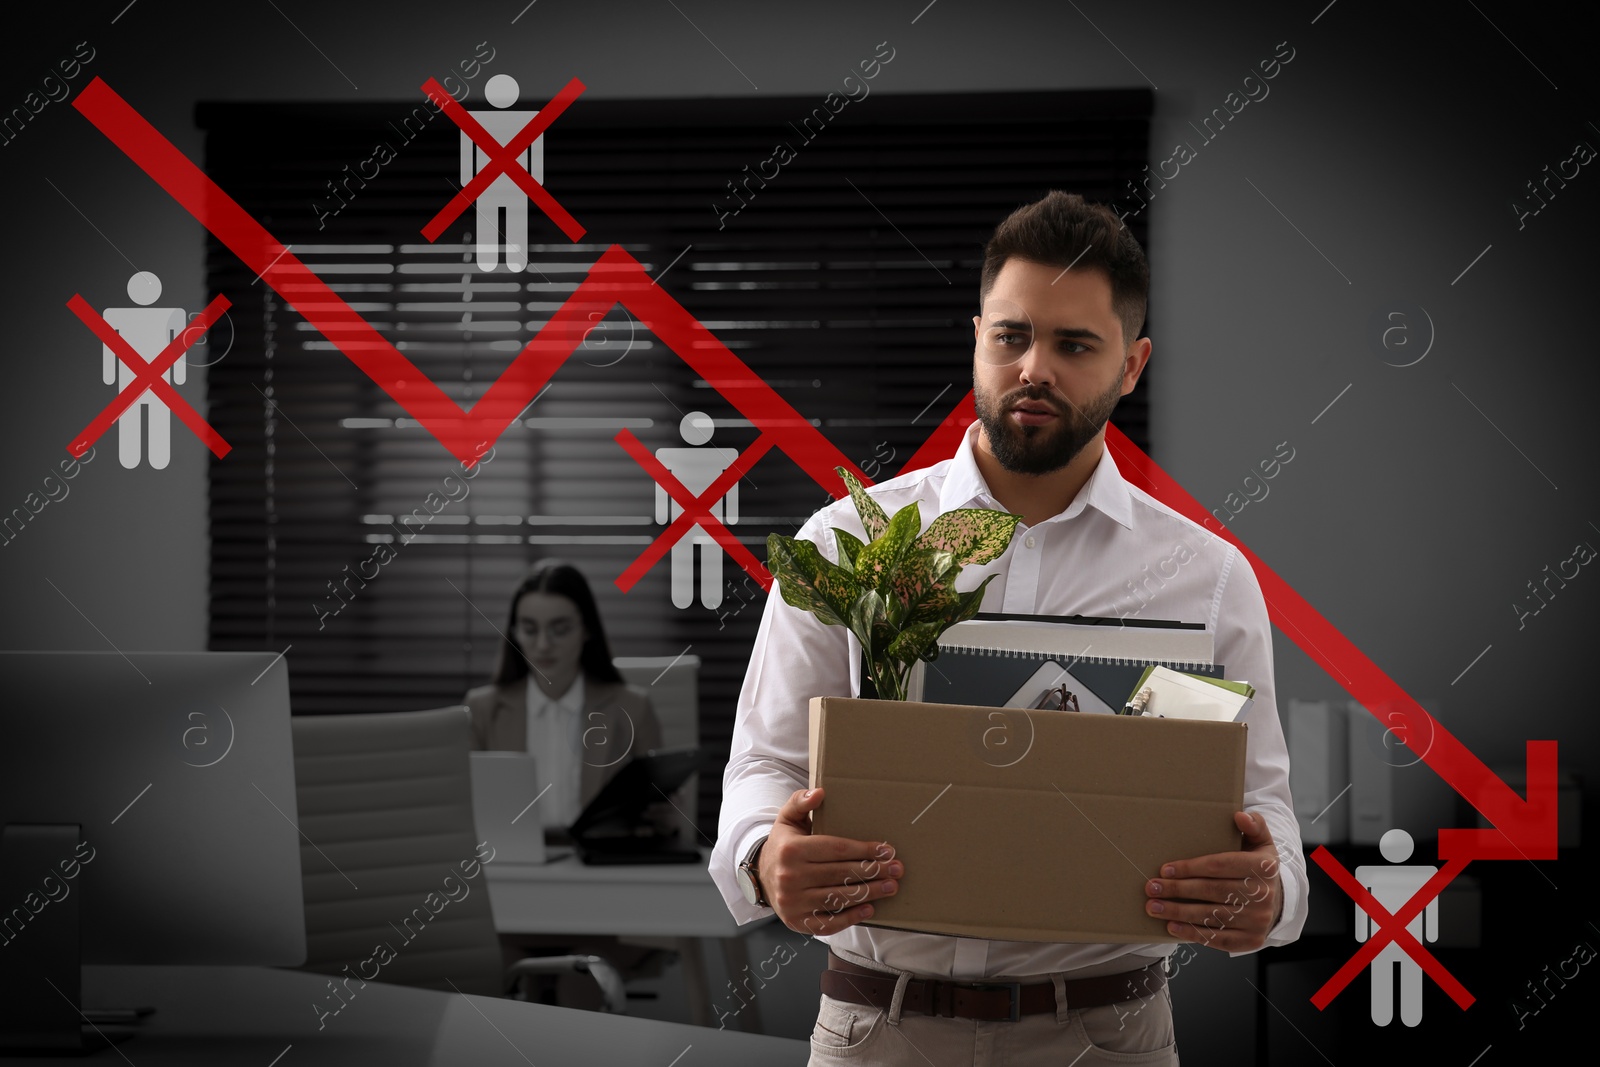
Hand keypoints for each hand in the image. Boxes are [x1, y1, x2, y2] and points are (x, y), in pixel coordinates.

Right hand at [760, 787, 902, 936]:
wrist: (761, 876)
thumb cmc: (784, 844)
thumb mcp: (787, 818)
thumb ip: (801, 801)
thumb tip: (820, 792)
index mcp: (791, 850)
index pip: (836, 850)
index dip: (863, 850)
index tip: (887, 850)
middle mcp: (790, 877)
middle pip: (841, 874)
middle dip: (873, 871)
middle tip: (897, 869)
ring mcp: (792, 902)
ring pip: (838, 898)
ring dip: (869, 893)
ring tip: (891, 887)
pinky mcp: (796, 922)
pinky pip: (828, 923)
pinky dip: (850, 917)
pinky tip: (870, 908)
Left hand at [1144, 811, 1282, 951]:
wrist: (1278, 902)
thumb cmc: (1258, 869)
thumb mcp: (1261, 843)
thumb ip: (1253, 826)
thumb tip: (1240, 815)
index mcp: (1263, 867)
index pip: (1219, 866)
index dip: (1190, 868)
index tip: (1165, 869)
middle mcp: (1263, 895)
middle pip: (1211, 891)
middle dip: (1177, 889)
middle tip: (1152, 887)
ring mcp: (1258, 920)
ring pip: (1211, 915)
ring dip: (1178, 912)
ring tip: (1153, 906)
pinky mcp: (1250, 940)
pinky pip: (1217, 938)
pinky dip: (1192, 933)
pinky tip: (1172, 926)